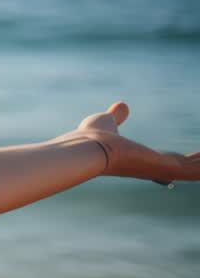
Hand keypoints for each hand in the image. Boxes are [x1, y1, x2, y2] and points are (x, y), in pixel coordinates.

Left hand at [53, 102, 197, 185]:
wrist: (88, 148)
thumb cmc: (92, 137)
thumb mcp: (107, 122)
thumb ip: (117, 116)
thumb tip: (122, 106)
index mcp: (140, 160)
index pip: (165, 163)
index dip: (180, 160)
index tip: (194, 157)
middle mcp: (152, 168)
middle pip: (183, 168)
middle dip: (198, 161)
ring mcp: (160, 170)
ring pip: (194, 170)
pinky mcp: (167, 169)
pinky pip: (195, 171)